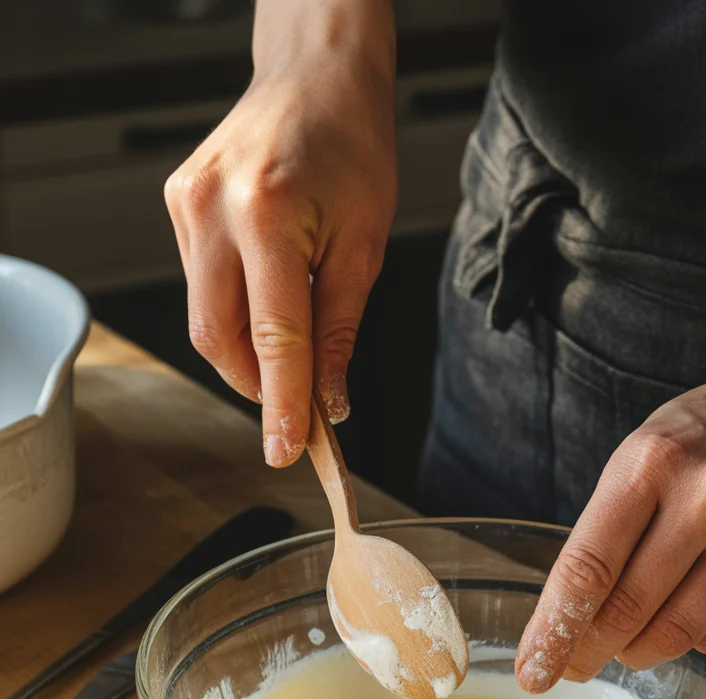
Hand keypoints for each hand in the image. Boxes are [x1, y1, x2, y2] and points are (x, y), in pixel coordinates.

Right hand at [164, 0, 396, 465]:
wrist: (314, 75)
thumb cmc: (353, 147)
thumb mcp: (364, 244)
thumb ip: (340, 329)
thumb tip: (329, 400)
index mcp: (268, 215)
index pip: (272, 338)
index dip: (282, 404)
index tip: (288, 452)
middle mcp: (212, 210)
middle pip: (218, 339)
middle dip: (259, 387)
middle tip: (299, 412)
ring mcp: (185, 206)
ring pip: (204, 319)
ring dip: (246, 355)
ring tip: (290, 356)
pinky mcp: (177, 206)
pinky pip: (200, 285)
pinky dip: (234, 314)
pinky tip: (267, 303)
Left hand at [516, 337, 705, 690]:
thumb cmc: (702, 440)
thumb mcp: (638, 459)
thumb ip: (605, 534)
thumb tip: (566, 625)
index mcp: (652, 462)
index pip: (589, 567)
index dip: (554, 630)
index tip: (534, 672)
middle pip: (630, 610)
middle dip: (589, 651)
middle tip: (573, 667)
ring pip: (679, 633)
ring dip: (641, 651)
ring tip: (630, 641)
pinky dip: (694, 638)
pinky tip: (689, 613)